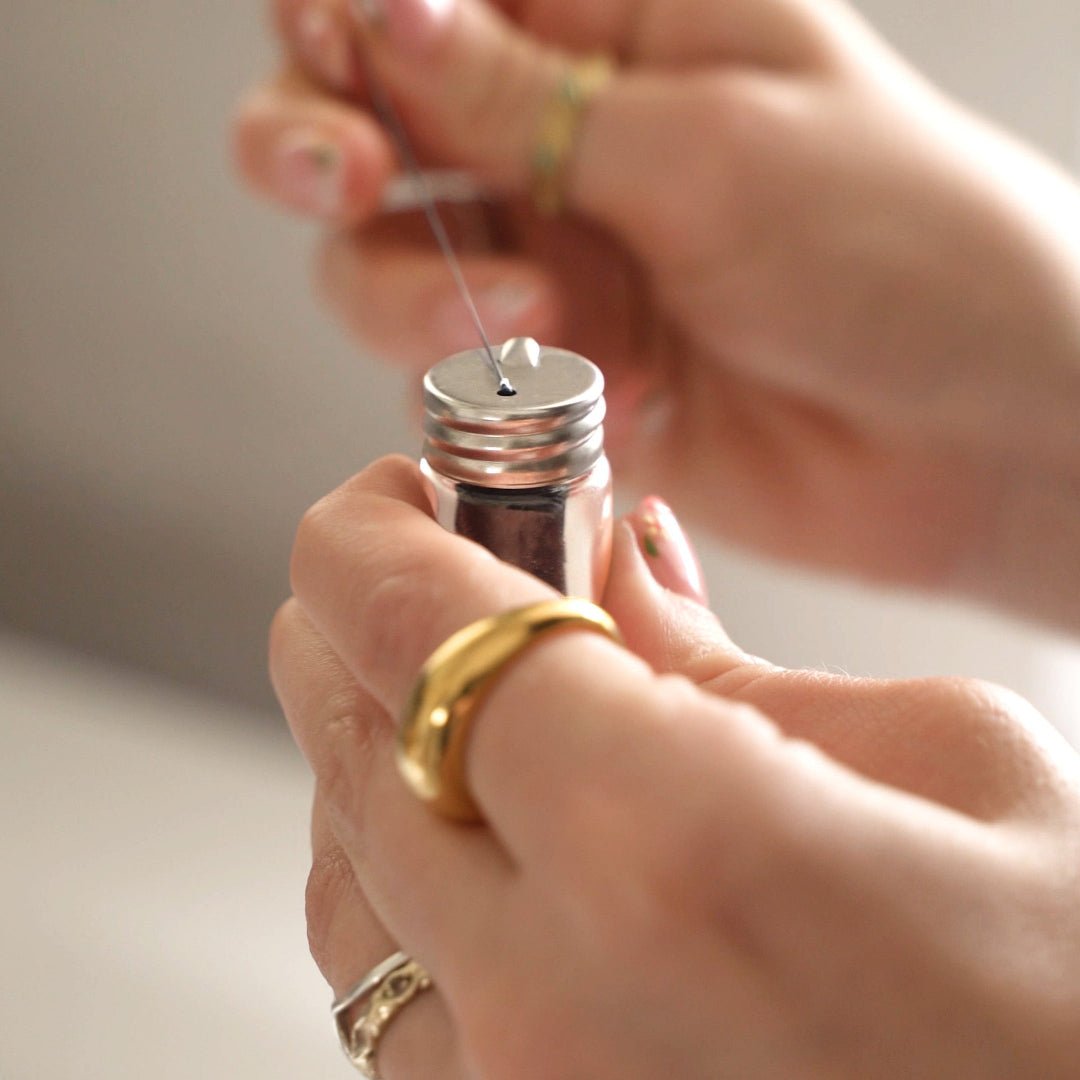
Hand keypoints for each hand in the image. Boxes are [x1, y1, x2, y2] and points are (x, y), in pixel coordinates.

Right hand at [233, 0, 1079, 626]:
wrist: (974, 429)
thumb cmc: (901, 244)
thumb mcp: (713, 139)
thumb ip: (529, 97)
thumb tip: (381, 15)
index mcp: (612, 30)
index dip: (340, 17)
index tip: (340, 58)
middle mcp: (562, 145)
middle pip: (362, 125)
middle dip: (318, 146)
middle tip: (356, 173)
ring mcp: (556, 266)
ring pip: (381, 268)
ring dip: (419, 293)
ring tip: (533, 320)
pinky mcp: (563, 379)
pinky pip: (457, 387)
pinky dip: (498, 395)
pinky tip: (610, 396)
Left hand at [271, 455, 1079, 1078]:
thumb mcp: (947, 761)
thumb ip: (731, 667)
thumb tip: (615, 574)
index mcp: (672, 849)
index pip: (423, 632)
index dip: (366, 538)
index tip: (379, 497)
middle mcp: (556, 1003)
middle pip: (356, 747)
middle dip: (360, 628)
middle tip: (417, 567)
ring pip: (343, 884)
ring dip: (367, 751)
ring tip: (436, 684)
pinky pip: (389, 998)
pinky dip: (391, 887)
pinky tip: (456, 833)